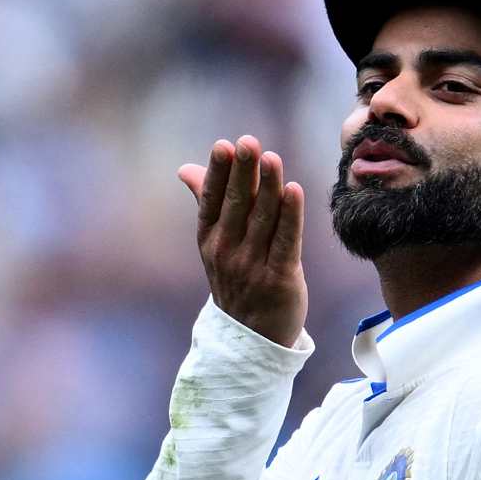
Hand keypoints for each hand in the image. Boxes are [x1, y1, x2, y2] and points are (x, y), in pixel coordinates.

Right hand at [178, 135, 307, 346]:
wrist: (252, 337)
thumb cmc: (237, 279)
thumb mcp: (215, 243)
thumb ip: (207, 202)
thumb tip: (186, 168)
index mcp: (210, 239)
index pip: (211, 200)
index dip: (217, 173)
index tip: (222, 145)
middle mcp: (227, 251)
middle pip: (236, 205)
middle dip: (243, 172)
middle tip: (248, 142)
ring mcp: (252, 267)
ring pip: (263, 219)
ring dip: (268, 187)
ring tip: (272, 158)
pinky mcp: (280, 279)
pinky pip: (286, 242)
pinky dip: (290, 216)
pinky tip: (294, 191)